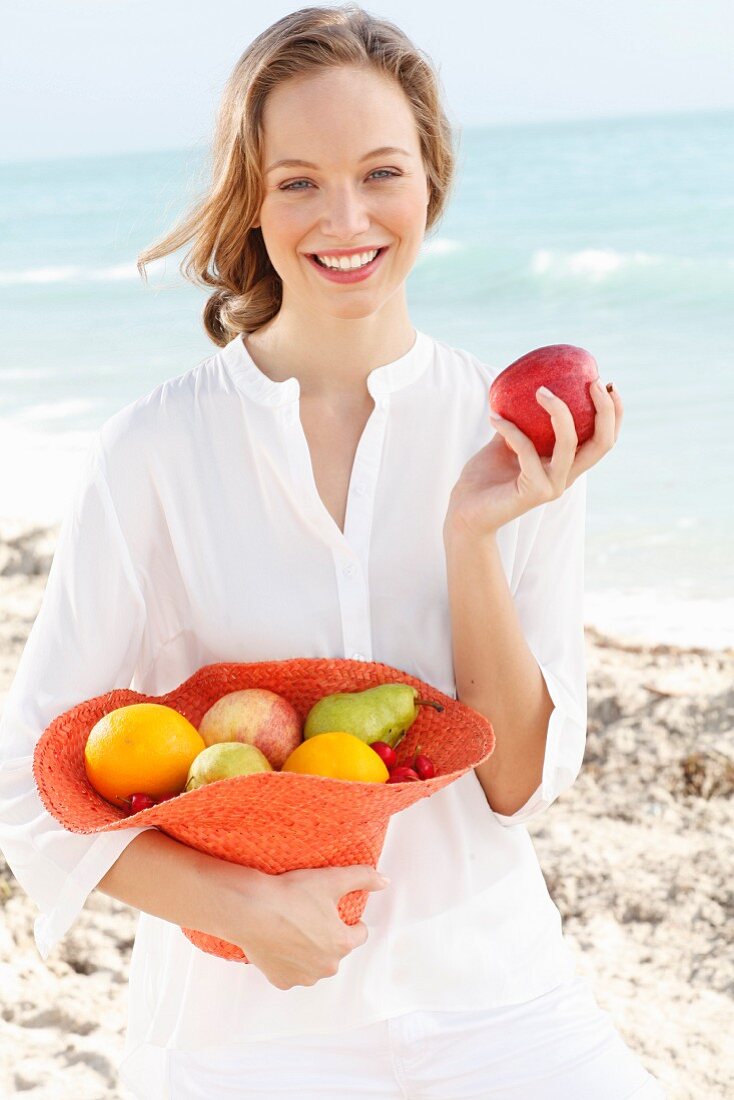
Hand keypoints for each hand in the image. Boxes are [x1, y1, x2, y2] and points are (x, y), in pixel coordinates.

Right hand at [220, 863, 388, 989]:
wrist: (251, 909)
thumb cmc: (291, 895)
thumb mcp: (332, 879)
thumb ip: (362, 878)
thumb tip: (384, 881)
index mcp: (342, 944)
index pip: (359, 934)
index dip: (351, 920)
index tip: (337, 911)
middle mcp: (326, 967)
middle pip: (336, 951)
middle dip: (329, 936)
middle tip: (312, 915)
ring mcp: (303, 977)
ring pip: (315, 964)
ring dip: (310, 951)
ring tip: (295, 927)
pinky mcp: (281, 981)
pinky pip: (292, 972)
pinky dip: (289, 961)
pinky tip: (281, 942)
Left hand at [445, 380, 622, 538]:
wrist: (464, 512)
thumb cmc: (485, 477)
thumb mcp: (507, 441)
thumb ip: (521, 421)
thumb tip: (525, 386)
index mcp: (566, 465)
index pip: (603, 439)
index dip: (613, 412)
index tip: (603, 382)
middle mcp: (565, 476)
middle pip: (602, 443)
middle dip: (605, 409)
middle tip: (593, 381)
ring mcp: (552, 486)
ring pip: (569, 444)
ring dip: (558, 412)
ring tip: (541, 390)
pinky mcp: (534, 492)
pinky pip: (526, 449)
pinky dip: (511, 429)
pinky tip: (494, 418)